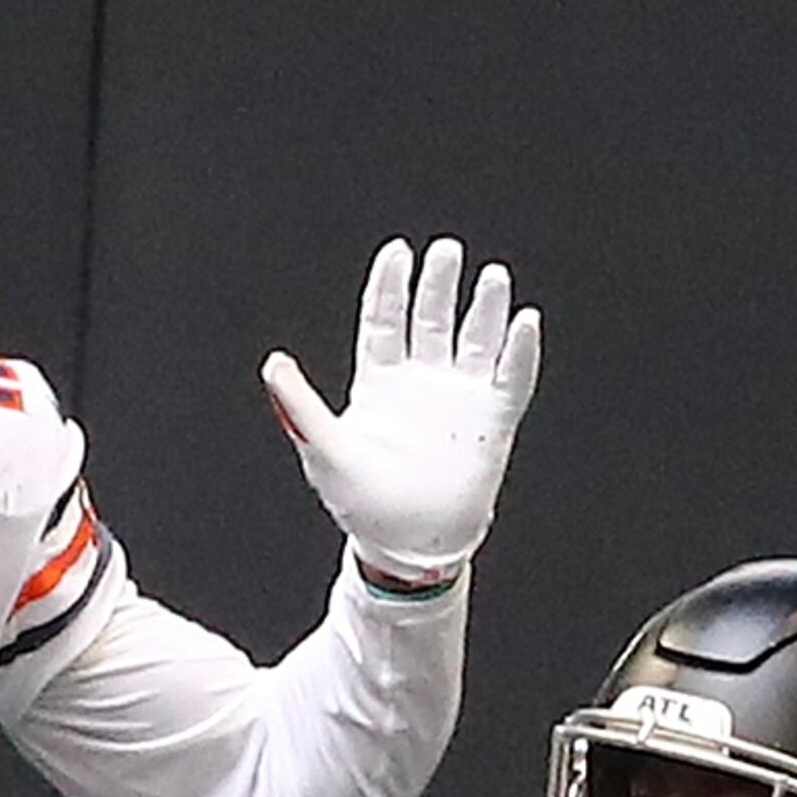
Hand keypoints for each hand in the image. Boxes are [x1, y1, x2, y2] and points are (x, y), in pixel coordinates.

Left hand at [261, 236, 541, 581]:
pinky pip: (510, 379)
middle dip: (438, 284)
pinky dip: (518, 352)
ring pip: (474, 339)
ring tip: (490, 275)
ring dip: (484, 308)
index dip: (391, 286)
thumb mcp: (324, 453)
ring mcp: (458, 398)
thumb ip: (300, 408)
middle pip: (431, 318)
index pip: (385, 321)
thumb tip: (273, 364)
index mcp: (378, 382)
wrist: (407, 545)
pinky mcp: (492, 421)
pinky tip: (523, 323)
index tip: (397, 251)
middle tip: (445, 251)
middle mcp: (421, 381)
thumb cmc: (362, 503)